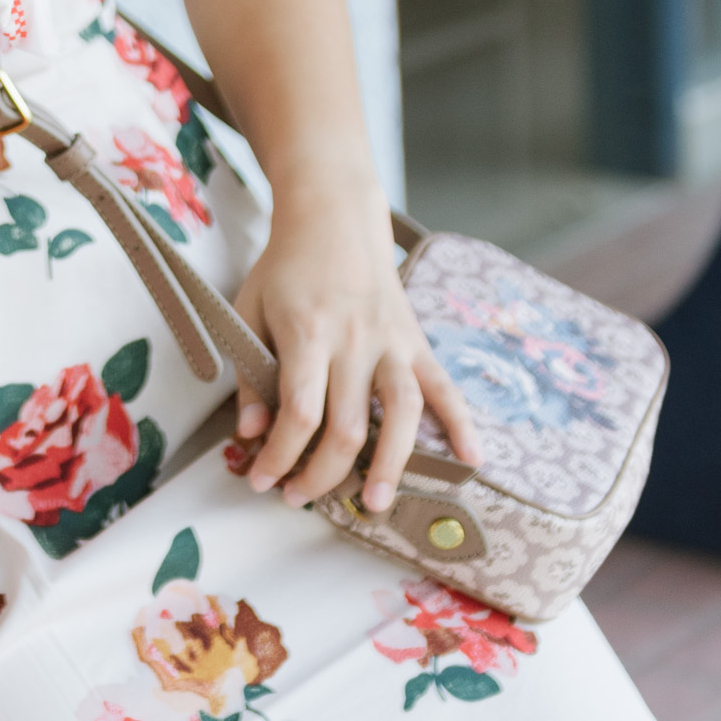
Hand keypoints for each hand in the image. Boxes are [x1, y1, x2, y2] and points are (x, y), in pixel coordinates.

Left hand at [231, 191, 478, 514]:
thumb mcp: (250, 310)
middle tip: (300, 498)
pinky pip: (445, 386)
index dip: (280, 456)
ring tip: (375, 503)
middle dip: (322, 474)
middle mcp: (355, 340)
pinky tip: (470, 459)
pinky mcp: (416, 341)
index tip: (263, 479)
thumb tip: (252, 434)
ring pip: (402, 412)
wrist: (333, 217)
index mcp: (308, 332)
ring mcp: (392, 341)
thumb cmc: (286, 268)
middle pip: (348, 425)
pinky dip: (462, 422)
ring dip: (391, 464)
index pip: (299, 412)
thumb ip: (251, 374)